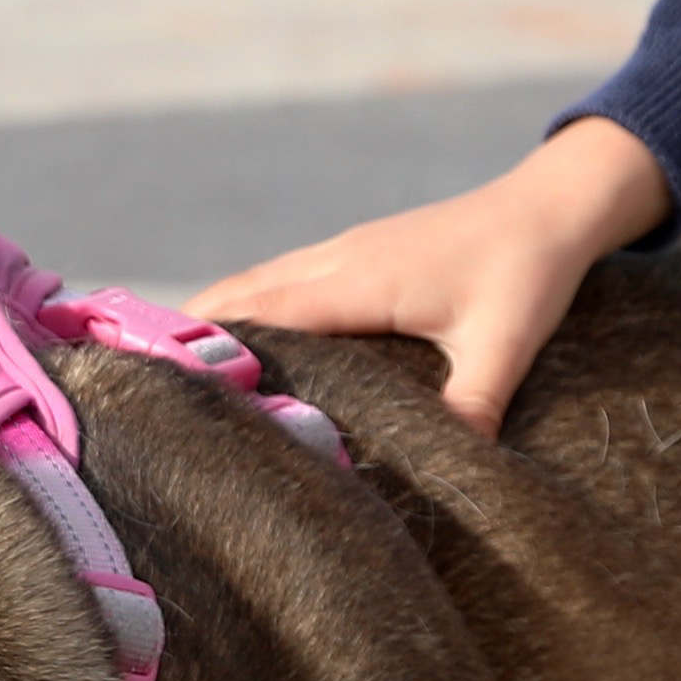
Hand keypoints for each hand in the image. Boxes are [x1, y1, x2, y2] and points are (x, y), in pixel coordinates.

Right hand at [196, 116, 670, 436]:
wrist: (548, 206)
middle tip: (132, 388)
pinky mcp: (352, 256)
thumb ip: (471, 406)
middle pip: (235, 299)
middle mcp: (333, 261)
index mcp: (356, 281)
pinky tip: (233, 345)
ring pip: (250, 286)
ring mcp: (339, 253)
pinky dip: (241, 310)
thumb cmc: (528, 270)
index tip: (156, 386)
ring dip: (208, 323)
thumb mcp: (505, 345)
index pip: (260, 318)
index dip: (208, 350)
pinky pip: (277, 282)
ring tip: (159, 372)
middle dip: (185, 339)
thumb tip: (446, 475)